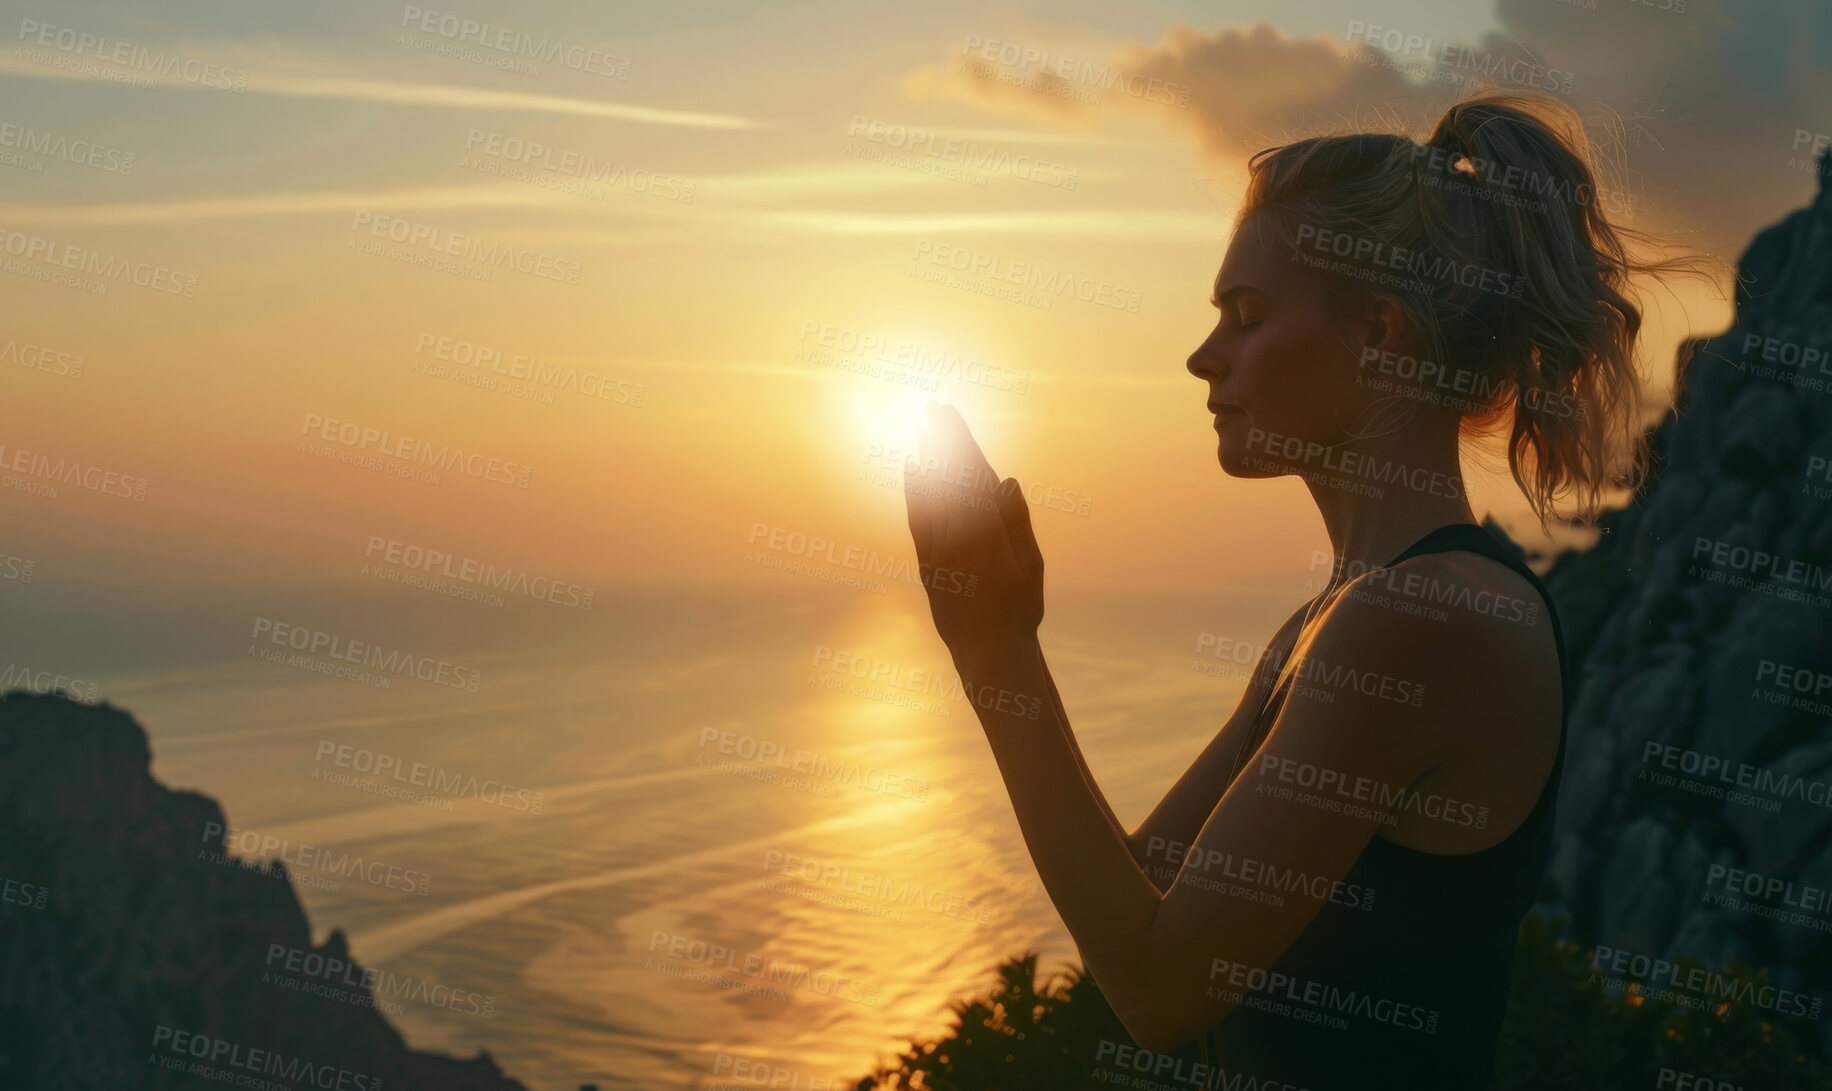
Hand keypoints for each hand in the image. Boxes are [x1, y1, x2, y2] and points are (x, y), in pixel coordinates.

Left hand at [903, 403, 1044, 672]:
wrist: (987, 652)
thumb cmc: (1019, 610)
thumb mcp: (1031, 567)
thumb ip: (1017, 522)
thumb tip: (1005, 480)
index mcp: (989, 534)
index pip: (971, 474)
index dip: (959, 441)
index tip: (950, 415)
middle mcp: (958, 538)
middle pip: (947, 477)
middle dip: (939, 439)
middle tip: (931, 406)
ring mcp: (938, 551)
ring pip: (929, 493)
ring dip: (924, 456)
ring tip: (919, 426)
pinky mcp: (926, 564)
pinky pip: (917, 519)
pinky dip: (912, 491)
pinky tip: (911, 467)